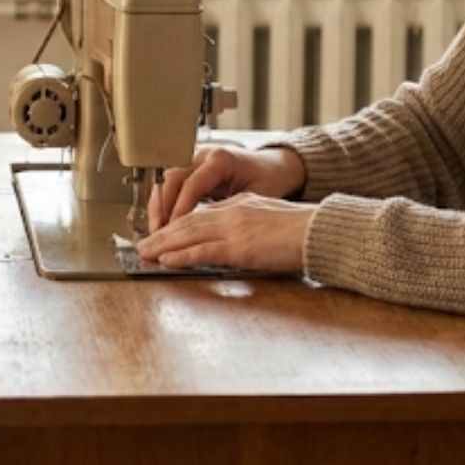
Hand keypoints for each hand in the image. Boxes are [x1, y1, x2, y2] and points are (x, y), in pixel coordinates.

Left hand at [134, 193, 315, 272]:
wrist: (321, 231)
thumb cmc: (304, 230)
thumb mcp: (270, 218)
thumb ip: (249, 223)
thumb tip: (236, 238)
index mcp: (240, 204)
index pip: (201, 213)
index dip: (177, 224)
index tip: (162, 234)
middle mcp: (232, 212)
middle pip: (188, 222)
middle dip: (162, 234)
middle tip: (143, 244)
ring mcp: (234, 229)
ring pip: (189, 235)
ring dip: (163, 245)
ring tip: (145, 253)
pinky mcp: (239, 248)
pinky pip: (202, 251)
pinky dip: (181, 256)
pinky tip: (166, 261)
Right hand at [147, 144, 306, 232]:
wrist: (275, 166)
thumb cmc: (269, 180)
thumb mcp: (253, 197)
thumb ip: (229, 212)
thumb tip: (205, 233)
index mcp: (220, 160)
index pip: (191, 185)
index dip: (179, 209)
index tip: (173, 231)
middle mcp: (204, 155)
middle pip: (171, 179)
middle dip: (162, 207)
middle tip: (158, 233)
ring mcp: (196, 160)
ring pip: (167, 180)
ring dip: (160, 205)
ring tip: (158, 230)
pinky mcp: (193, 169)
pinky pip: (173, 185)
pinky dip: (166, 203)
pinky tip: (164, 222)